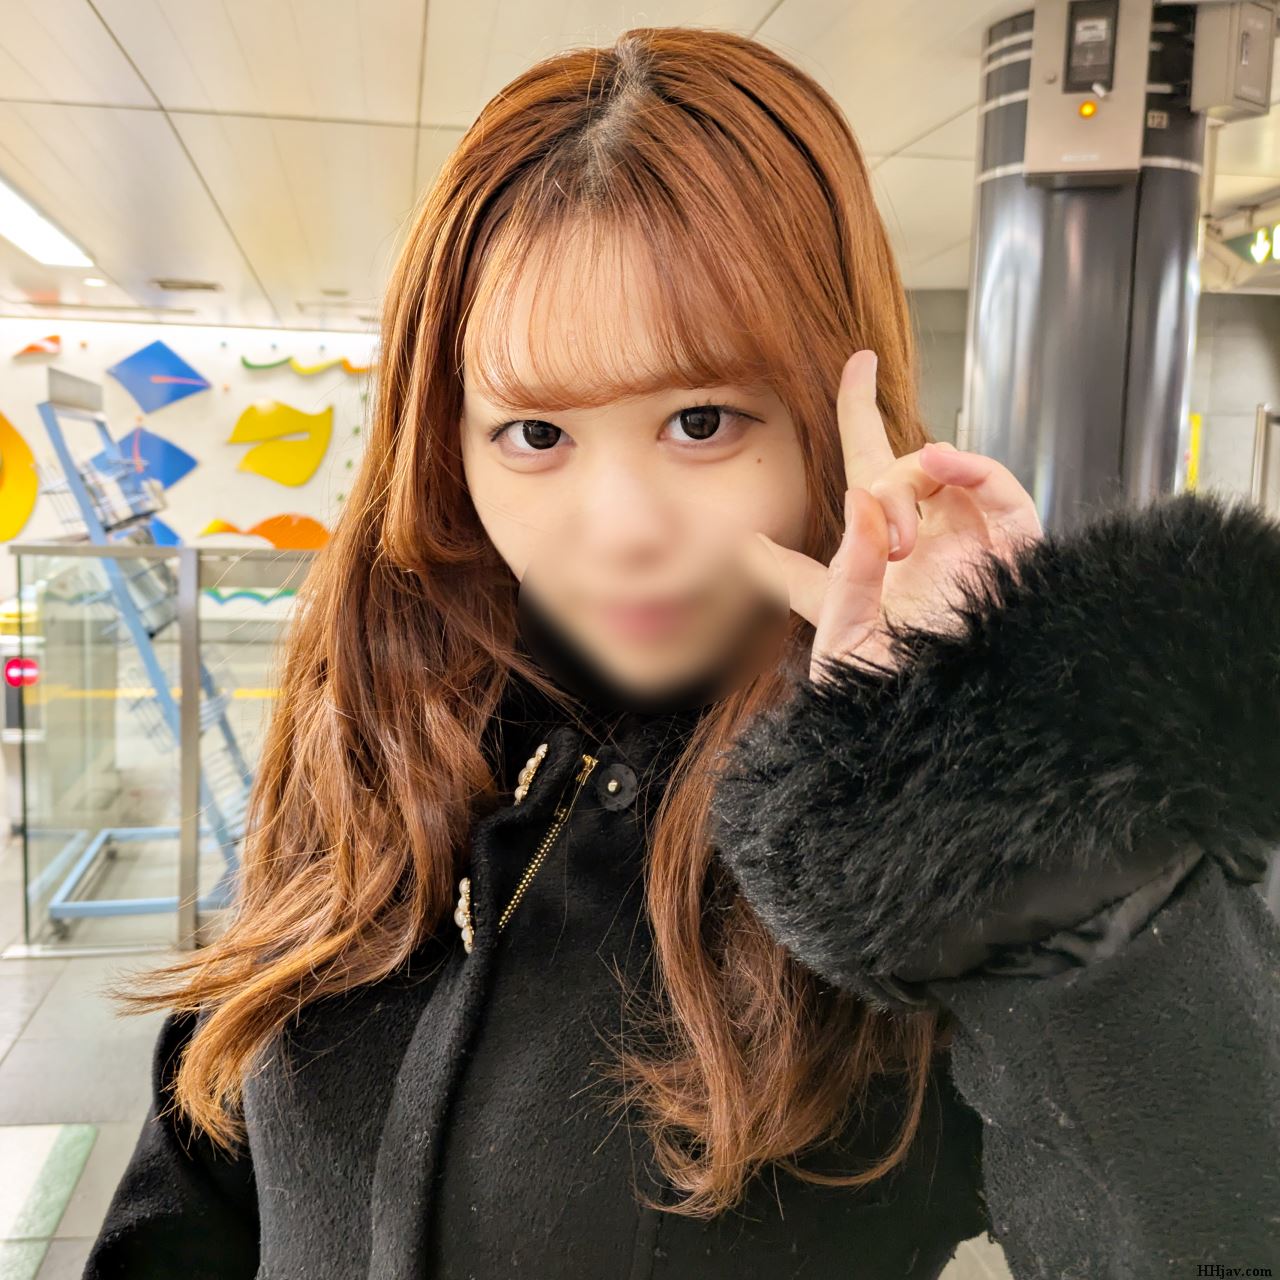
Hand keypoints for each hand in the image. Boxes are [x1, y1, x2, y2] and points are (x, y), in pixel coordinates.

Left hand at [756, 350, 1043, 681]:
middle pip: (894, 466)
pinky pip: (1001, 491)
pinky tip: (942, 464)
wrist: (939, 728)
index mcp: (877, 553)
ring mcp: (969, 541)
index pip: (862, 476)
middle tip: (867, 462)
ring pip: (937, 473)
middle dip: (874, 454)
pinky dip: (972, 468)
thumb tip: (850, 504)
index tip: (858, 365)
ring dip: (909, 489)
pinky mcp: (1014, 552)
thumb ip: (817, 578)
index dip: (858, 413)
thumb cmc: (885, 695)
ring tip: (898, 544)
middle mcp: (924, 538)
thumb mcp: (836, 635)